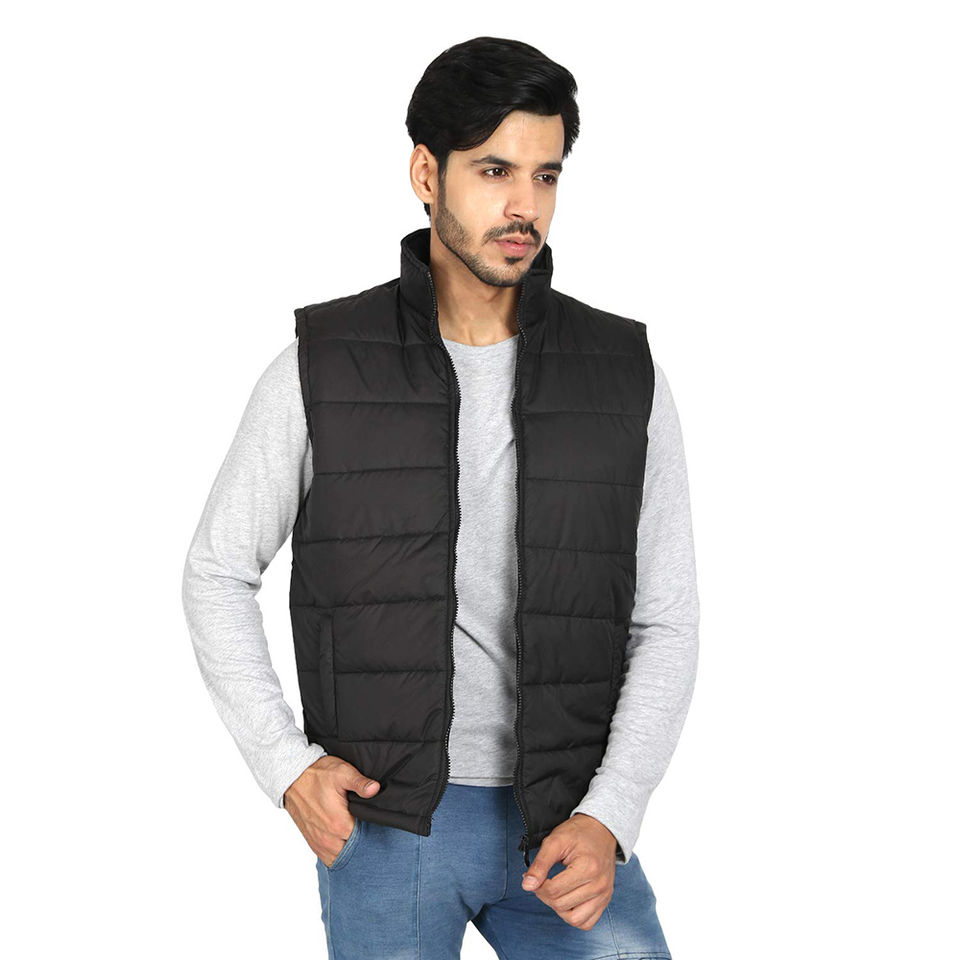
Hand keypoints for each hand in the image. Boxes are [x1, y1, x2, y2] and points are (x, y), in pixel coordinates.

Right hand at [282, 755, 379, 866]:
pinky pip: (328, 858)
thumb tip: (375, 789)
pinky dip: (337, 854)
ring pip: (341, 856)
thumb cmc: (318, 774)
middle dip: (362, 842)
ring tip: (354, 834)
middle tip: (365, 826)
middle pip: (354, 850)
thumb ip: (360, 783)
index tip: (372, 821)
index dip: (372, 831)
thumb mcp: (343, 772)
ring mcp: (319, 842)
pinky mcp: (312, 841)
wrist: (293, 778)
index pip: (364, 839)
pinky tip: (343, 842)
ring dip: (349, 849)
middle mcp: (328, 838)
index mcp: (339, 824)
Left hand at [519, 813, 617, 929]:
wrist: (600, 830)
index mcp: (588, 868)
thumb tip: (527, 885)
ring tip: (555, 892)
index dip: (538, 886)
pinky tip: (567, 900)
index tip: (536, 876)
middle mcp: (599, 885)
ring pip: (575, 919)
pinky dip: (574, 917)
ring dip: (559, 909)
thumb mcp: (555, 841)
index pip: (553, 891)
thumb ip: (540, 863)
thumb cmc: (578, 833)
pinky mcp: (605, 900)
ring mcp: (604, 895)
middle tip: (542, 882)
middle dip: (545, 895)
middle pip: (562, 905)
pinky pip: (587, 923)